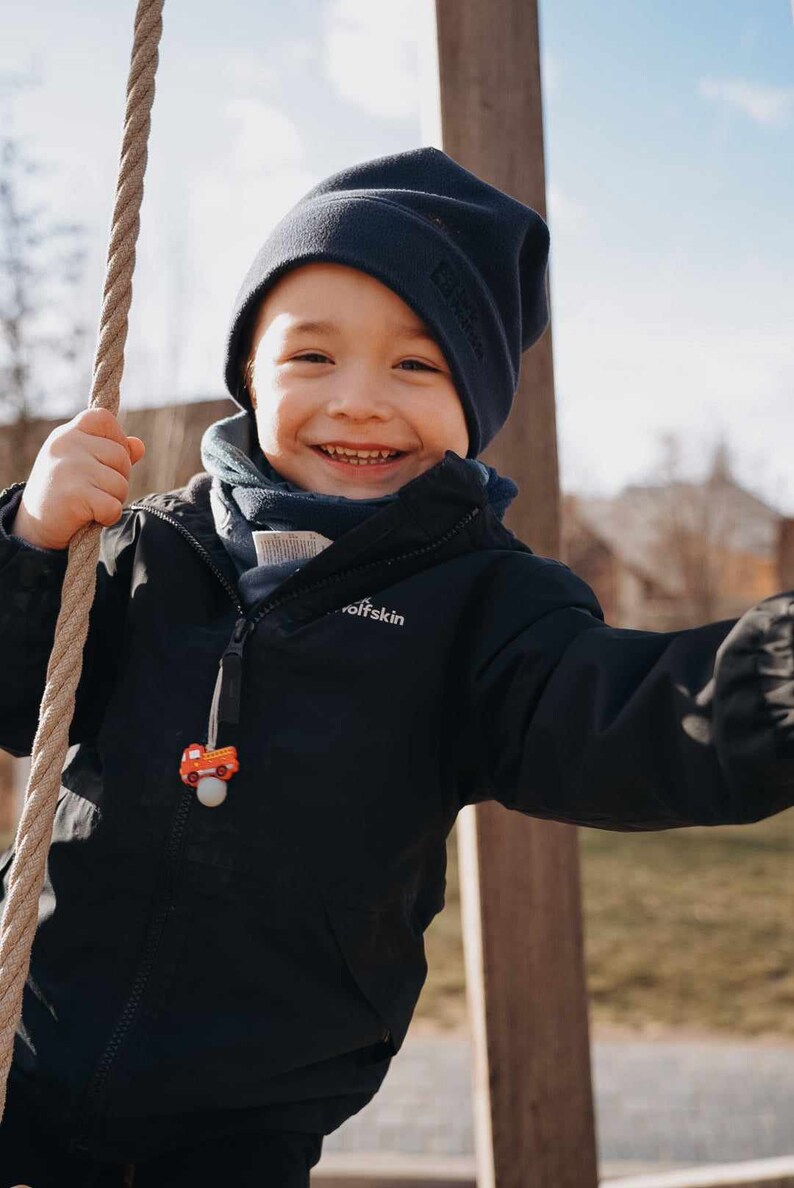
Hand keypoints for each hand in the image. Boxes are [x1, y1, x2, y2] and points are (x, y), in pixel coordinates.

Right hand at [10, 408, 145, 550]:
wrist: (33, 526)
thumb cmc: (63, 492)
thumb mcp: (84, 464)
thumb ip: (112, 453)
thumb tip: (139, 446)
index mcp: (68, 434)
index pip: (104, 419)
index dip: (116, 440)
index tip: (104, 461)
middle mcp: (67, 445)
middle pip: (121, 456)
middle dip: (118, 478)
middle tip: (95, 490)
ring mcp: (70, 469)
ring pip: (120, 483)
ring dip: (113, 499)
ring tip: (90, 503)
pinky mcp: (75, 495)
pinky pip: (113, 506)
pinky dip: (108, 516)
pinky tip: (90, 516)